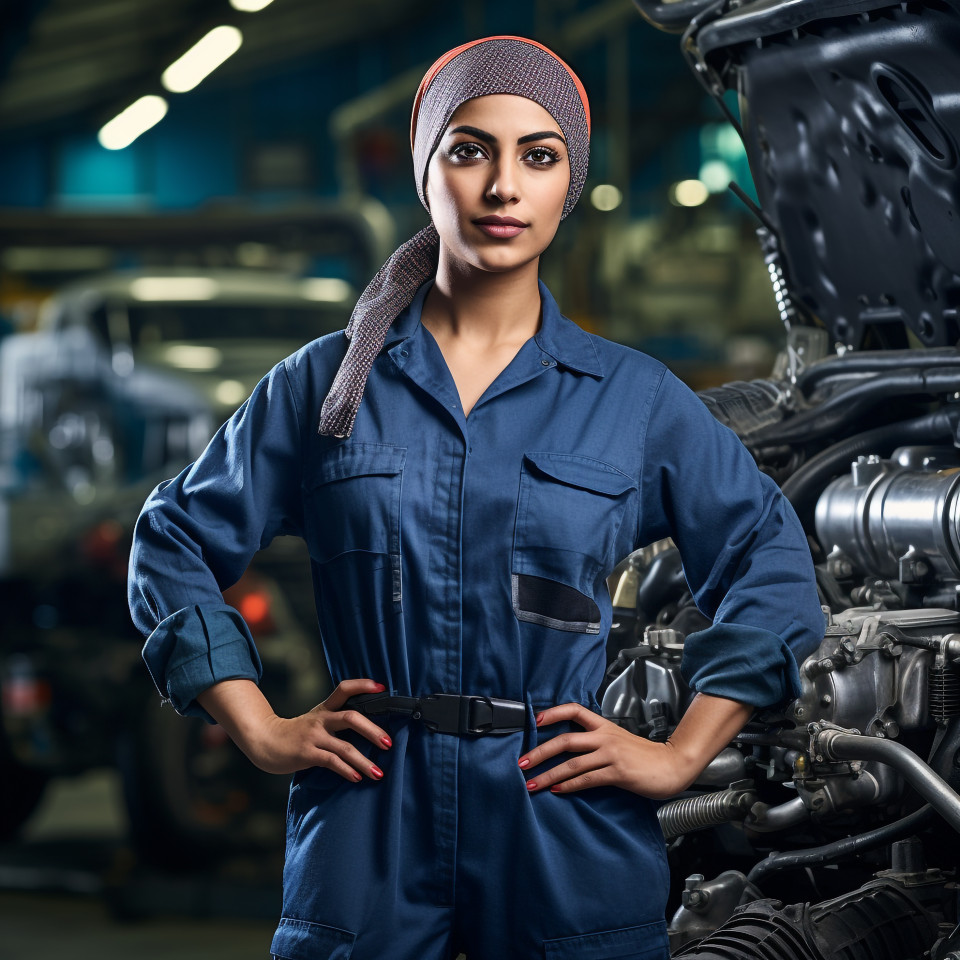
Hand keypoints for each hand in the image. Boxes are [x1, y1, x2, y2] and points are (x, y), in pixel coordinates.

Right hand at [198, 677, 392, 780]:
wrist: (264, 740)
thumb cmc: (295, 733)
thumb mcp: (315, 720)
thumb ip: (335, 721)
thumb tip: (368, 728)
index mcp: (324, 708)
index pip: (344, 688)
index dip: (363, 685)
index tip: (382, 687)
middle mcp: (321, 719)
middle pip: (351, 717)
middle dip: (373, 730)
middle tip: (388, 743)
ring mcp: (314, 736)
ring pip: (344, 746)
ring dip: (364, 761)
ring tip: (379, 772)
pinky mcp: (307, 753)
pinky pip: (331, 762)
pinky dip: (347, 770)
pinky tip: (357, 778)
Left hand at [518, 702, 692, 798]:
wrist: (672, 765)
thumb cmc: (644, 756)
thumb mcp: (618, 741)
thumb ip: (596, 742)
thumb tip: (569, 750)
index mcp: (604, 726)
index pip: (574, 710)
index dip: (553, 713)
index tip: (535, 722)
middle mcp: (605, 737)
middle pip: (565, 740)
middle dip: (539, 752)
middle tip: (522, 763)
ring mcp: (612, 754)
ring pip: (572, 763)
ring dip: (549, 775)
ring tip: (532, 784)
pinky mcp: (618, 773)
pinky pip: (588, 779)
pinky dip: (569, 786)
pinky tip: (557, 790)